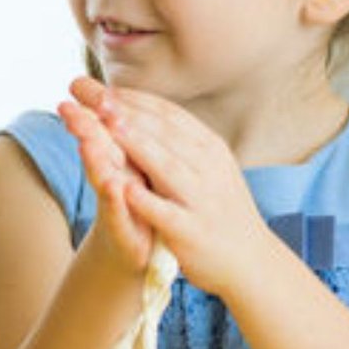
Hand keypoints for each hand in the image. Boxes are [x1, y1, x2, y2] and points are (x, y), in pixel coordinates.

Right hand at [57, 96, 153, 272]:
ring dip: (94, 159)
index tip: (78, 84)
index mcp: (119, 158)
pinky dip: (115, 200)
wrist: (135, 253)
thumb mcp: (129, 167)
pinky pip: (119, 214)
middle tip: (65, 108)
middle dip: (83, 128)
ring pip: (103, 178)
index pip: (103, 128)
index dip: (93, 108)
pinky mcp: (124, 231)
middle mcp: (111, 178)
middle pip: (96, 149)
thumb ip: (119, 136)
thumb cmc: (134, 205)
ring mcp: (116, 205)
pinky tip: (114, 184)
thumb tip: (110, 97)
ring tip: (86, 141)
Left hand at [69, 77, 272, 298]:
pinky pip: (166, 213)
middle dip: (130, 114)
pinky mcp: (192, 231)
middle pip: (164, 134)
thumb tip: (141, 106)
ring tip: (108, 126)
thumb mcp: (208, 165)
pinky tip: (124, 189)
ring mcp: (201, 199)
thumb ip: (179, 139)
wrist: (251, 260)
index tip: (104, 88)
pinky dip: (146, 201)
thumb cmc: (219, 207)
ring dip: (137, 145)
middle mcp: (208, 168)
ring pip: (166, 167)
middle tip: (97, 97)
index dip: (136, 100)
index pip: (169, 116)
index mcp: (209, 148)